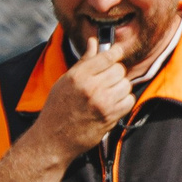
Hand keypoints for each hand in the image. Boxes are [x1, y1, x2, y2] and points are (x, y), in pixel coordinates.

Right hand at [31, 35, 134, 164]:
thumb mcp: (65, 81)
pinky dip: (124, 101)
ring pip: (126, 85)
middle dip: (115, 73)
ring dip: (121, 88)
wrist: (53, 139)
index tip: (118, 51)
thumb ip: (84, 62)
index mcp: (78, 75)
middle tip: (107, 80)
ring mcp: (102, 103)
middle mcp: (91, 87)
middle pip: (119, 70)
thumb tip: (94, 42)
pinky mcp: (109, 117)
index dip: (116, 52)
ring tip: (109, 93)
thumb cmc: (57, 109)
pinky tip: (114, 104)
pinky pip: (129, 101)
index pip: (107, 56)